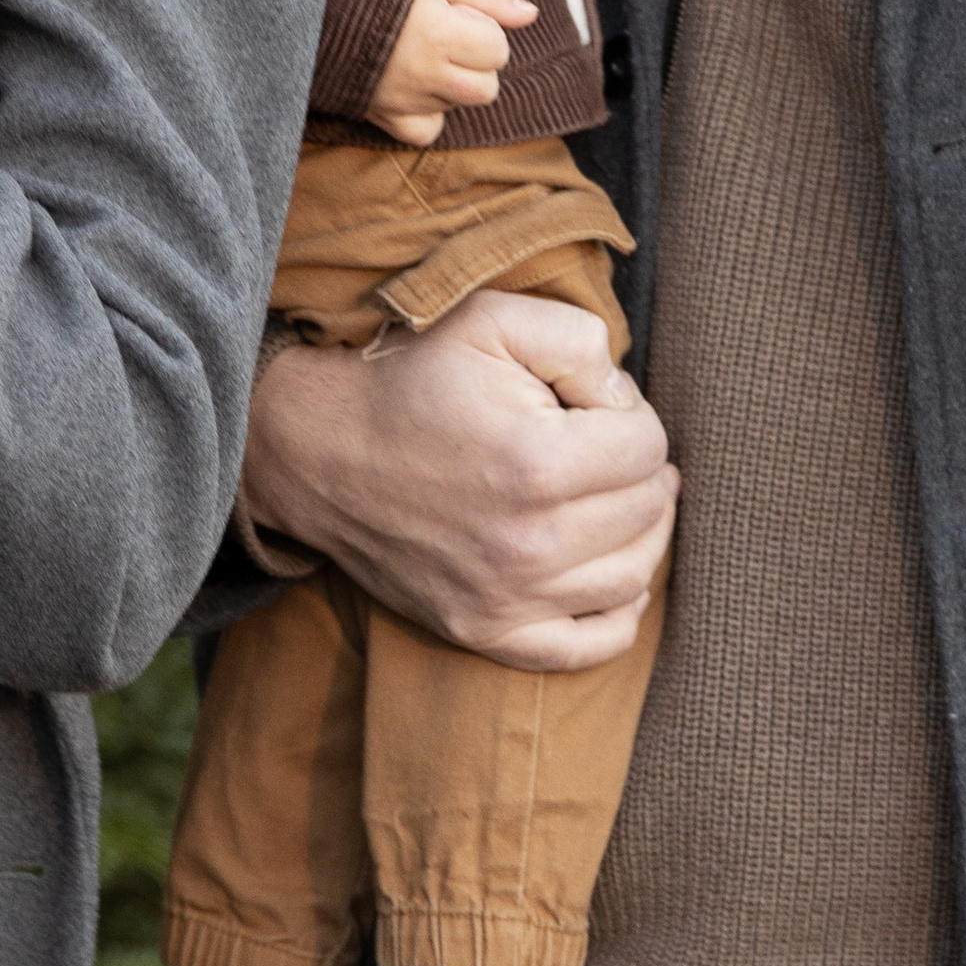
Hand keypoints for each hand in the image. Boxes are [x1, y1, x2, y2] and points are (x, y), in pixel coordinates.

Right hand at [241, 287, 676, 671]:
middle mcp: (529, 543)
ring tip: (616, 498)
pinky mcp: (482, 630)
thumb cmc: (409, 379)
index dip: (631, 414)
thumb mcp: (491, 319)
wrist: (317, 450)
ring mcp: (506, 598)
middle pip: (646, 511)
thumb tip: (626, 396)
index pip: (648, 446)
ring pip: (631, 578)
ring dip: (641, 534)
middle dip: (640, 469)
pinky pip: (588, 647)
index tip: (591, 405)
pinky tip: (611, 571)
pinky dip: (619, 614)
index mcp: (538, 463)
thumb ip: (581, 338)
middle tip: (605, 445)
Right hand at [367, 0, 540, 145]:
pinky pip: (424, 133)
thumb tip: (532, 14)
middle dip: (477, 61)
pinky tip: (416, 87)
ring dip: (452, 85)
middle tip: (446, 35)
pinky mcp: (379, 113)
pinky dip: (428, 114)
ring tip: (423, 54)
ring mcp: (401, 98)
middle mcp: (423, 73)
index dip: (484, 29)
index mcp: (439, 34)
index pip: (497, 50)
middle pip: (485, 87)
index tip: (456, 14)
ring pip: (457, 108)